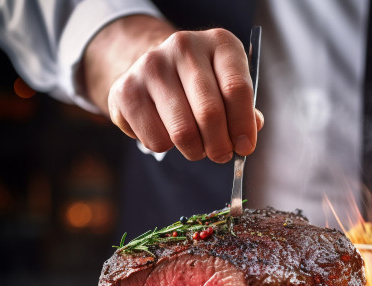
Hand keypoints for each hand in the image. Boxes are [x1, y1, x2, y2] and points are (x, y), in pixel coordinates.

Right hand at [83, 16, 262, 162]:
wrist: (154, 72)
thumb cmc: (200, 86)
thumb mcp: (227, 88)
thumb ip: (243, 112)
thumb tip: (244, 141)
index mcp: (219, 44)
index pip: (237, 89)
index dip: (243, 126)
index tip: (244, 147)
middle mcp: (184, 47)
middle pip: (209, 113)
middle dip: (219, 146)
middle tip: (220, 155)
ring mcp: (151, 66)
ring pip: (182, 132)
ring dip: (195, 151)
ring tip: (197, 147)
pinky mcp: (126, 90)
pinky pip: (156, 140)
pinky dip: (167, 148)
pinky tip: (167, 133)